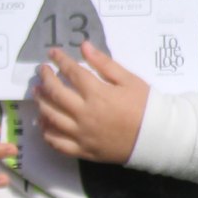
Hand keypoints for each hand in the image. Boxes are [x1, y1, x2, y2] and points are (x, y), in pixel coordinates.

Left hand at [35, 42, 147, 163]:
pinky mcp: (82, 150)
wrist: (159, 137)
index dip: (60, 60)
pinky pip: (57, 142)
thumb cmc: (146, 106)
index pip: (71, 72)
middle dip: (45, 79)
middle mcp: (84, 113)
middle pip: (55, 93)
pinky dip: (46, 132)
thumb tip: (84, 46)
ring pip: (51, 117)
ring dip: (41, 103)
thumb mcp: (129, 80)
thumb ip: (104, 64)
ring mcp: (81, 134)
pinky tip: (43, 123)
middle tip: (42, 71)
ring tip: (37, 93)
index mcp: (97, 94)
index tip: (52, 53)